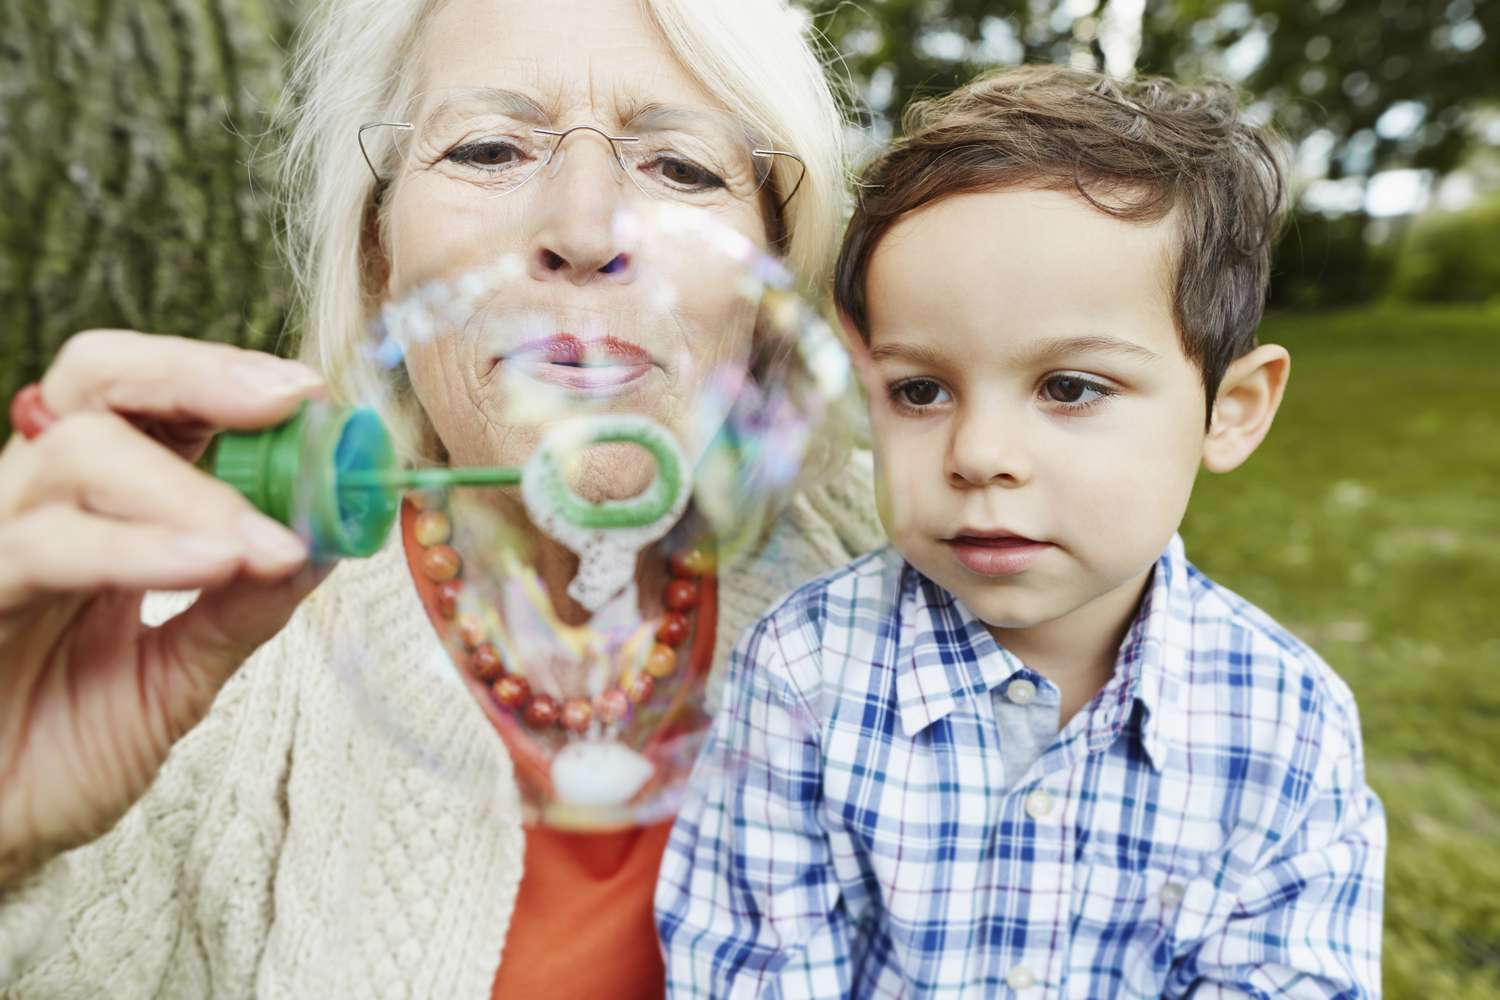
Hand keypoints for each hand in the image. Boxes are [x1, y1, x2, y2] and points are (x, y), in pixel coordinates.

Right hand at [0, 330, 330, 886]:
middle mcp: (37, 503)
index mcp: (97, 506)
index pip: (149, 398)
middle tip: (287, 404)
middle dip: (199, 377)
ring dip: (194, 492)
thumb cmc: (55, 754)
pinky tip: (212, 562)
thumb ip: (242, 609)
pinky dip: (137, 547)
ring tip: (268, 544)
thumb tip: (326, 543)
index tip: (309, 395)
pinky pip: (40, 546)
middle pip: (98, 379)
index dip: (224, 378)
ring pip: (78, 452)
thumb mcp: (176, 678)